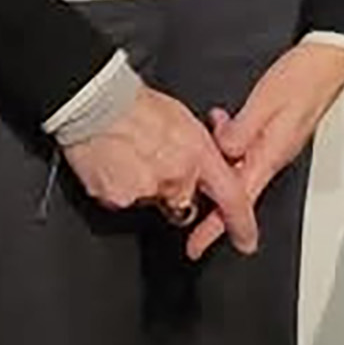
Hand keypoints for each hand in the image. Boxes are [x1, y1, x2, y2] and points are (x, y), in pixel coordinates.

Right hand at [62, 84, 260, 261]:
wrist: (97, 103)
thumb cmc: (138, 105)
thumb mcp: (184, 121)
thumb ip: (197, 151)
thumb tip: (201, 166)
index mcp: (198, 153)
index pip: (230, 196)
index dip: (241, 223)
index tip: (246, 241)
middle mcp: (178, 176)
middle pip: (184, 201)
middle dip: (174, 189)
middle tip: (155, 160)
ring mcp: (148, 190)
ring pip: (153, 201)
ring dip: (145, 187)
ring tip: (130, 157)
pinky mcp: (119, 199)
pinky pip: (125, 202)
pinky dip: (120, 189)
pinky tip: (114, 165)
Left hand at [190, 42, 343, 258]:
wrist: (329, 59)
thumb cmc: (303, 77)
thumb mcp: (265, 102)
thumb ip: (240, 130)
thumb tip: (220, 151)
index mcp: (270, 154)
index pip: (239, 200)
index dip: (216, 226)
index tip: (197, 246)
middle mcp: (273, 155)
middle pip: (238, 190)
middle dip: (211, 206)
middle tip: (186, 221)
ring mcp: (275, 145)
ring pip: (239, 168)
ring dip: (217, 170)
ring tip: (193, 164)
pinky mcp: (275, 132)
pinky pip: (245, 150)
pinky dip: (227, 147)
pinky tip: (218, 130)